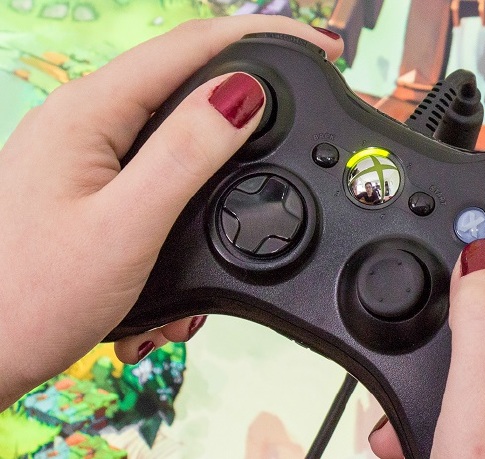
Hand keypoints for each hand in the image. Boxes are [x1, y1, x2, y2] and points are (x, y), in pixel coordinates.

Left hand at [0, 16, 342, 410]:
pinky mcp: (95, 183)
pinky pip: (161, 164)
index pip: (190, 44)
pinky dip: (198, 183)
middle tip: (306, 96)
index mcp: (89, 111)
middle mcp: (87, 119)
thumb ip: (185, 155)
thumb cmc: (33, 297)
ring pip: (177, 124)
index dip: (262, 35)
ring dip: (225, 142)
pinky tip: (210, 210)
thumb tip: (244, 94)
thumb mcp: (125, 225)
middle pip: (187, 76)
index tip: (318, 49)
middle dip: (250, 85)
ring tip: (267, 153)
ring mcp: (90, 152)